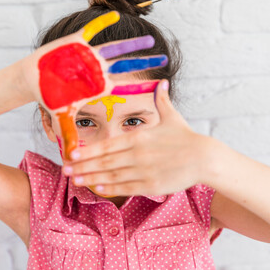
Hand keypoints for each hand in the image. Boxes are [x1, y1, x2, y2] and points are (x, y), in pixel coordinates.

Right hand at [20, 11, 167, 159]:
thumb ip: (68, 136)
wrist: (33, 79)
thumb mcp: (61, 117)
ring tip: (149, 40)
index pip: (123, 88)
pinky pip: (91, 31)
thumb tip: (71, 160)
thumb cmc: (49, 97)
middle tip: (165, 58)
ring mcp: (89, 56)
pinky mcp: (76, 43)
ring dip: (131, 44)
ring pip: (114, 49)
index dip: (141, 87)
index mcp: (98, 87)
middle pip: (125, 67)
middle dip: (144, 62)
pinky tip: (115, 15)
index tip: (160, 85)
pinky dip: (101, 24)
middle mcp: (97, 70)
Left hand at [63, 79, 219, 196]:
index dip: (87, 151)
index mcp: (138, 137)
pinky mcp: (151, 185)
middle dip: (82, 166)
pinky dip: (110, 188)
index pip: (107, 145)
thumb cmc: (186, 136)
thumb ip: (161, 100)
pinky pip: (126, 187)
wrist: (205, 157)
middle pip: (104, 161)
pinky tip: (97, 188)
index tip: (71, 154)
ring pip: (111, 175)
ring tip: (75, 180)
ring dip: (91, 178)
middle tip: (64, 169)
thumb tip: (162, 82)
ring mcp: (143, 171)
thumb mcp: (172, 116)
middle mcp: (137, 154)